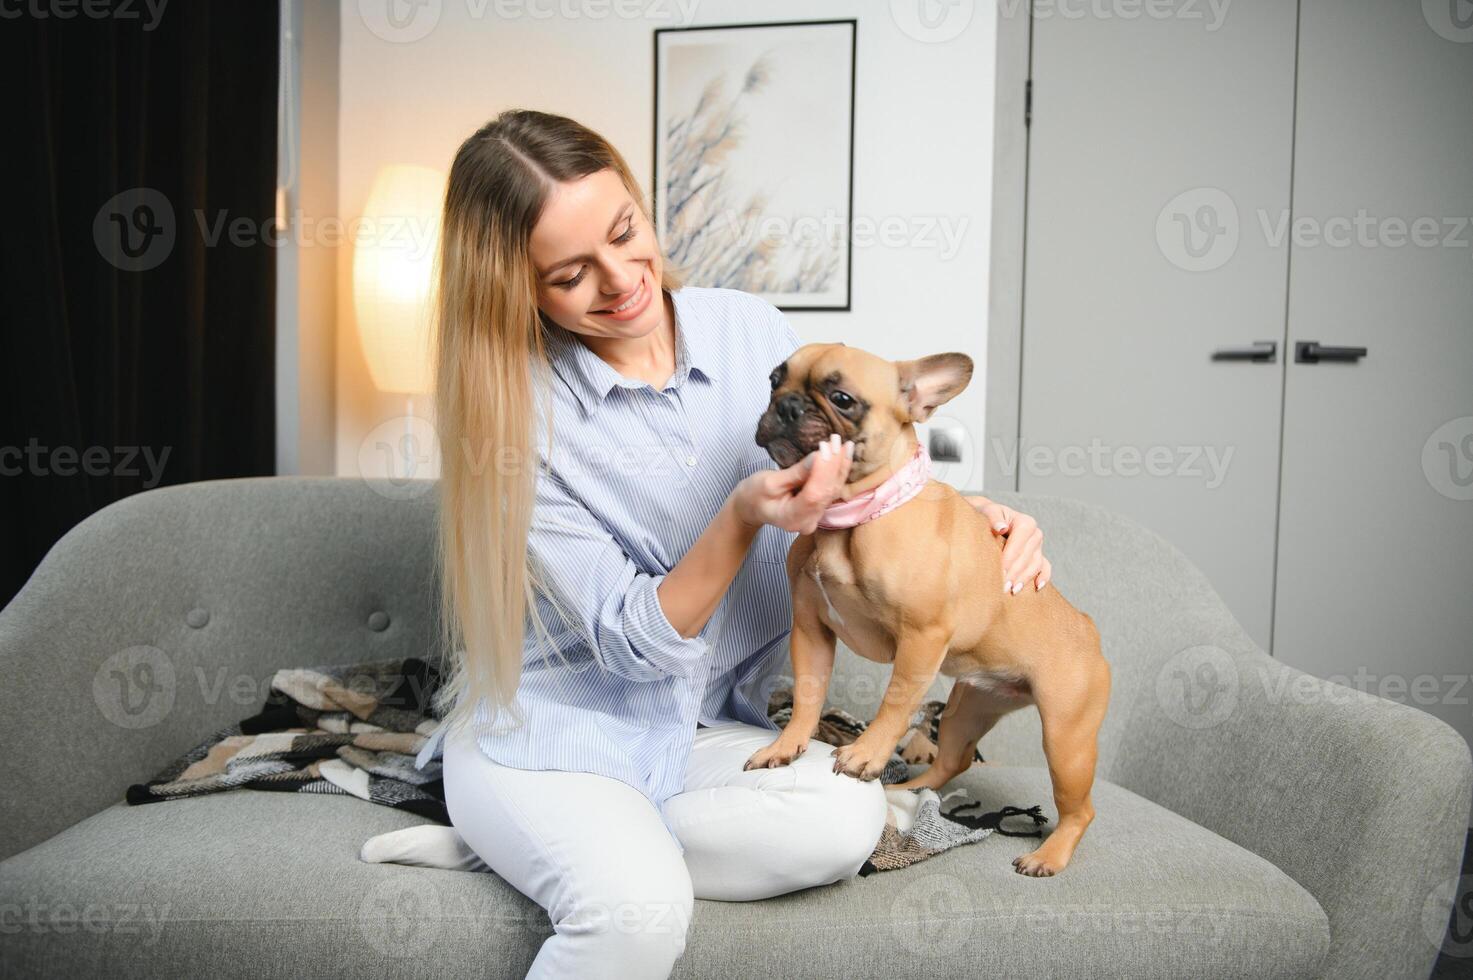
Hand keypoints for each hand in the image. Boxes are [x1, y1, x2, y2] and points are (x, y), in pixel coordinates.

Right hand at [735, 433, 853, 534]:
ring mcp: (815, 516)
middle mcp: (808, 521)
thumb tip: (819, 456)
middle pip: (826, 492)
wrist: (751, 506)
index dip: (822, 471)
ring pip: (833, 490)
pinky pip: (832, 488)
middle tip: (837, 441)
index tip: (826, 448)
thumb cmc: (755, 494)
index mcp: (791, 518)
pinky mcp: (819, 507)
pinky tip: (844, 455)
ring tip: (846, 445)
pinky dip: (838, 470)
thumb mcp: (770, 481)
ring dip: (840, 465)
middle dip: (834, 465)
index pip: (813, 495)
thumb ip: (797, 472)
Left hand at [965, 496, 1050, 593]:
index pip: (1019, 543)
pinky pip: (1045, 568)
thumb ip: (993, 517)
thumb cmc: (986, 515)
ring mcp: (1038, 546)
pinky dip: (1043, 577)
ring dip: (1025, 579)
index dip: (1009, 558)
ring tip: (1012, 591)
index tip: (999, 571)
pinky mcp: (1038, 556)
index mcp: (1025, 522)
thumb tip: (1001, 528)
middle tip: (1002, 587)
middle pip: (1027, 556)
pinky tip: (1036, 588)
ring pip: (1036, 565)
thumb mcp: (988, 512)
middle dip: (1015, 573)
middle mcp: (1035, 534)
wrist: (989, 519)